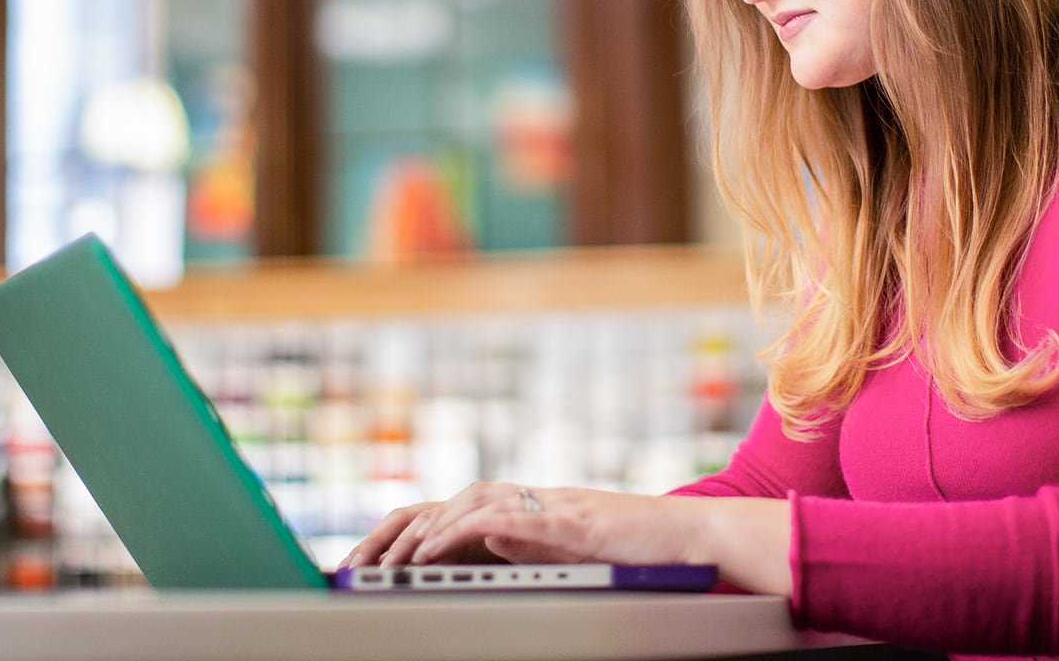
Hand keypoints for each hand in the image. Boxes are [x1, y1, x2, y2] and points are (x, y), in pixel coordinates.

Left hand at [340, 481, 704, 569]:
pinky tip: (444, 549)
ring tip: (397, 559)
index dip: (421, 530)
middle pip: (457, 501)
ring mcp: (553, 505)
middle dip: (408, 530)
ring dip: (430, 531)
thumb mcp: (571, 548)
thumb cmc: (637, 548)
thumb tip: (491, 542)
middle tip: (370, 560)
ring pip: (475, 505)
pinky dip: (470, 531)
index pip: (466, 509)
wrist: (689, 537)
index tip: (384, 557)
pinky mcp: (569, 521)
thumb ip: (530, 542)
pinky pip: (509, 519)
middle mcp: (537, 498)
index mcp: (535, 507)